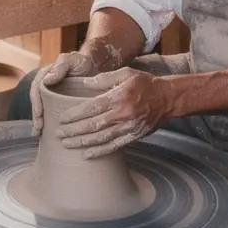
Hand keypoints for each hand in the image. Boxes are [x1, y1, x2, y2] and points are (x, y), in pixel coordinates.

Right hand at [29, 50, 98, 134]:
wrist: (94, 65)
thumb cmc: (81, 61)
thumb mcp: (70, 60)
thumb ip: (60, 66)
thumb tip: (47, 80)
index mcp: (46, 75)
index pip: (36, 89)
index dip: (36, 102)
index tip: (39, 114)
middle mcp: (46, 85)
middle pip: (37, 101)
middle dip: (36, 115)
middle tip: (37, 128)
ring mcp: (52, 95)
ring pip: (42, 108)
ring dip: (39, 121)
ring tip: (38, 134)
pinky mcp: (60, 103)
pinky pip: (51, 112)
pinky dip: (48, 122)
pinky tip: (47, 134)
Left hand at [56, 66, 173, 157]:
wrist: (167, 98)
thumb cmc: (144, 83)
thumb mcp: (125, 73)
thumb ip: (104, 78)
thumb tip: (84, 84)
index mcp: (119, 97)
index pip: (92, 108)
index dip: (75, 115)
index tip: (62, 119)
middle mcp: (123, 114)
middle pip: (94, 125)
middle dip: (74, 131)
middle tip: (59, 134)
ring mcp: (129, 128)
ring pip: (102, 138)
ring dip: (83, 143)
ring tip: (67, 144)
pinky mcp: (134, 136)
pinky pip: (114, 146)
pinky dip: (99, 151)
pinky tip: (86, 154)